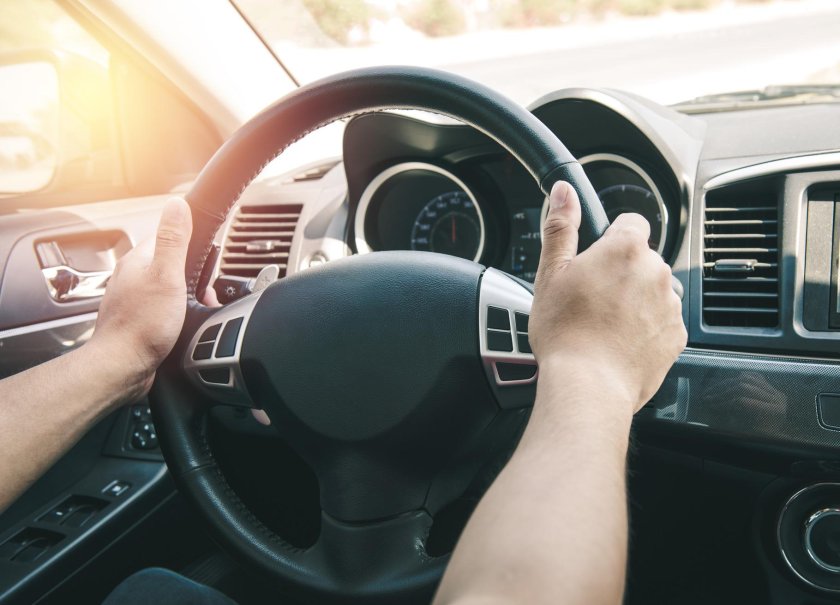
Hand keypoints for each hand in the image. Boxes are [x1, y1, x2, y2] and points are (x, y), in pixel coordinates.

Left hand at [88, 197, 191, 402]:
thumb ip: (174, 240)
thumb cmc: (142, 326)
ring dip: (189, 296)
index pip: (170, 236)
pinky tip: (184, 324)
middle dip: (195, 276)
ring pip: (171, 285)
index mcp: (139, 259)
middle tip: (202, 292)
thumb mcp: (167, 276)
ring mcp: (135, 296)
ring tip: (195, 309)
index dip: (193, 245)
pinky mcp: (140, 317)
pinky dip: (180, 312)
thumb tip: (177, 204)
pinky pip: (166, 305)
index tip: (206, 258)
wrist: (123, 366)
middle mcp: (133, 274)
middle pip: (174, 262)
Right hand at [530, 181, 685, 413]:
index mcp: (625, 249)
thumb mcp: (551, 273)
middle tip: (590, 298)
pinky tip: (619, 341)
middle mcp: (656, 271)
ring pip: (653, 290)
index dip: (610, 238)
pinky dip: (645, 327)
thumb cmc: (566, 332)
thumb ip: (561, 227)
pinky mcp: (677, 335)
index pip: (630, 222)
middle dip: (621, 272)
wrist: (588, 385)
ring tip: (604, 324)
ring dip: (635, 300)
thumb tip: (564, 191)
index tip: (595, 259)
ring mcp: (670, 304)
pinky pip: (662, 320)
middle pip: (641, 258)